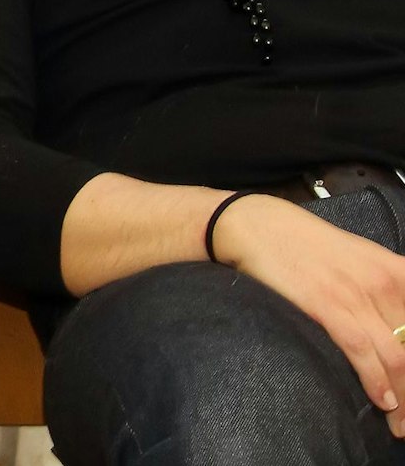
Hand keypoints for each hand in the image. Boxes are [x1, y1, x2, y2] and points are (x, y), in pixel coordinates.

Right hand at [217, 194, 404, 432]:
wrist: (257, 225)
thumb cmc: (305, 243)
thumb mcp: (359, 258)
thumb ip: (384, 290)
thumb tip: (397, 329)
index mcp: (396, 270)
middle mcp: (384, 283)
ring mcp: (355, 295)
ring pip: (397, 359)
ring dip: (402, 398)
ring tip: (398, 421)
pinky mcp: (327, 305)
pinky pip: (362, 352)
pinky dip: (376, 381)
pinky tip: (382, 400)